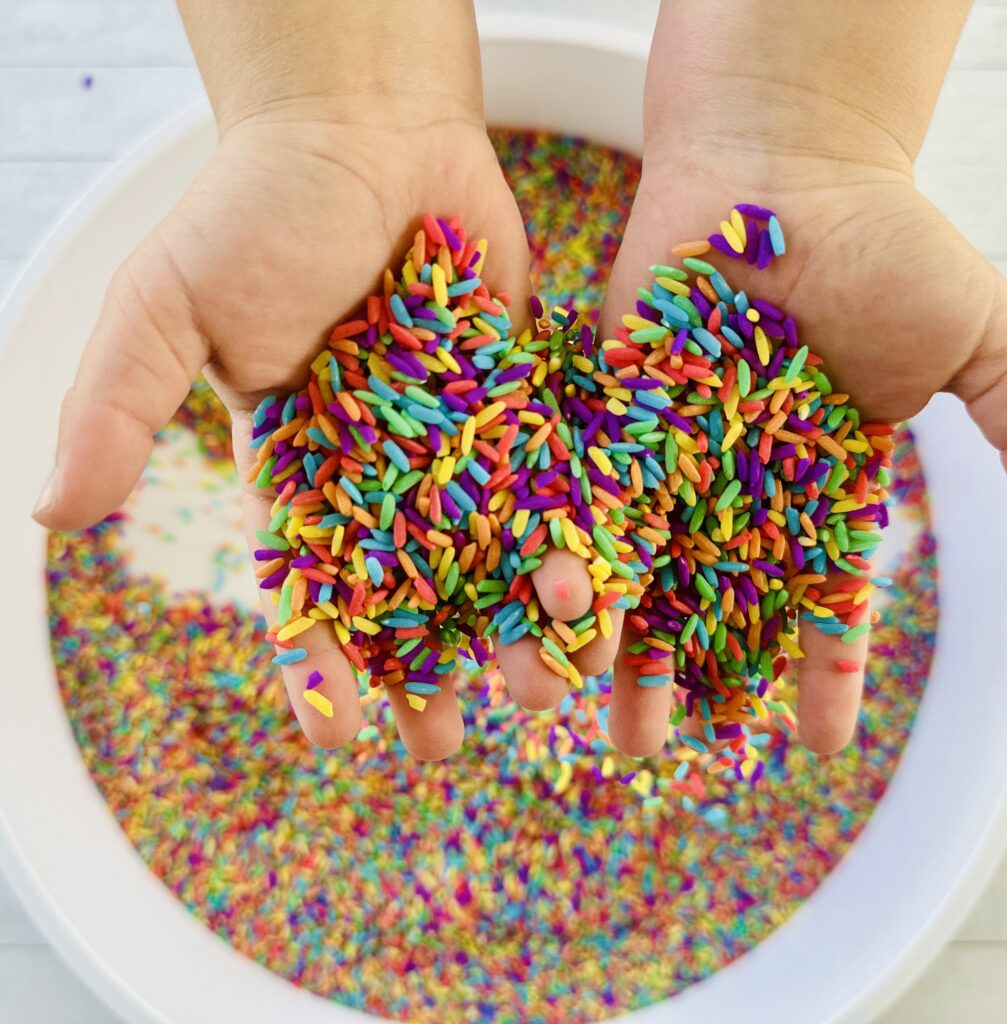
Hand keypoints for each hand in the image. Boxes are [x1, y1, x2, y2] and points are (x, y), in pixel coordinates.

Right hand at [31, 101, 616, 757]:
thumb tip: (49, 514)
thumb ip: (117, 408)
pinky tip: (599, 596)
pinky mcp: (521, 406)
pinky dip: (574, 540)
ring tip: (541, 688)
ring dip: (515, 624)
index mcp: (297, 471)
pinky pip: (552, 486)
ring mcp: (457, 444)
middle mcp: (380, 472)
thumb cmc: (257, 211)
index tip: (337, 731)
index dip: (316, 660)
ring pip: (490, 556)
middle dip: (424, 667)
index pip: (304, 584)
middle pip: (406, 592)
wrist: (367, 133)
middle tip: (444, 741)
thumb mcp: (165, 308)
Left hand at [599, 71, 1006, 758]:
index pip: (821, 596)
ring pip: (644, 571)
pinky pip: (587, 507)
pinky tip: (563, 630)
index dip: (820, 671)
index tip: (810, 744)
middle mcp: (739, 479)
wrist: (777, 159)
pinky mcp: (608, 417)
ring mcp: (669, 451)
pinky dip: (577, 569)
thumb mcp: (976, 342)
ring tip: (612, 729)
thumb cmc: (881, 241)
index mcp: (821, 479)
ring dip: (627, 651)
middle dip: (703, 678)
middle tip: (678, 754)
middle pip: (718, 602)